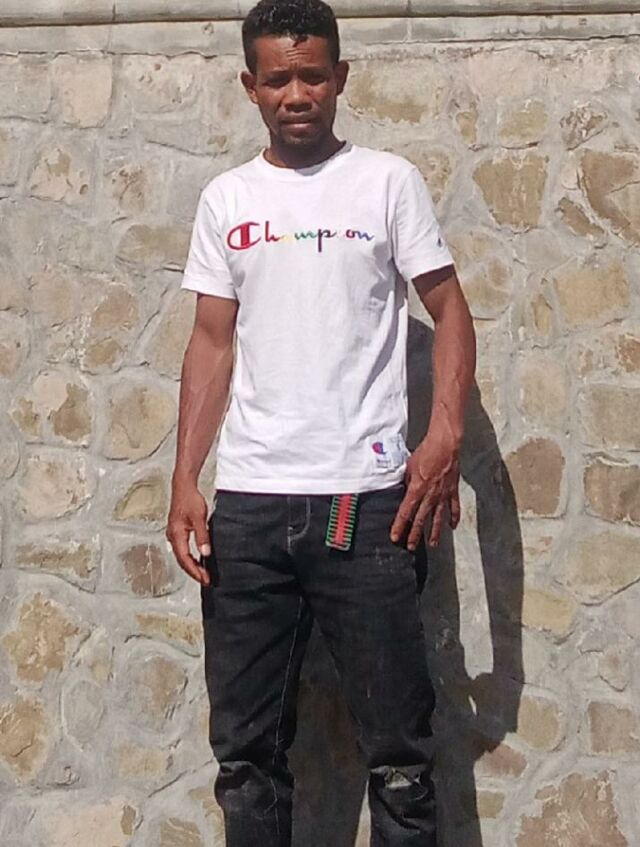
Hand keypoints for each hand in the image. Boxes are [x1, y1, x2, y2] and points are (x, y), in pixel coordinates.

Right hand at [166, 478, 211, 585]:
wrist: (183, 486)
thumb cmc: (189, 499)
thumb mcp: (199, 518)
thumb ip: (202, 536)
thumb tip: (206, 553)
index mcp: (176, 534)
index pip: (185, 559)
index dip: (195, 571)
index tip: (204, 579)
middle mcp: (172, 536)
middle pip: (182, 560)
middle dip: (194, 571)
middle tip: (206, 580)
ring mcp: (174, 534)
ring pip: (182, 555)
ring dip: (192, 565)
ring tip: (203, 573)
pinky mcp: (177, 531)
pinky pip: (182, 549)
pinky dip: (190, 557)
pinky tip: (198, 559)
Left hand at [390, 433, 460, 550]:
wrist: (445, 445)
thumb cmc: (426, 452)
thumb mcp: (409, 467)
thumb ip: (407, 482)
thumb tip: (405, 491)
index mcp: (417, 489)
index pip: (405, 512)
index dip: (399, 525)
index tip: (395, 536)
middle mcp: (430, 495)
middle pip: (421, 519)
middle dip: (415, 534)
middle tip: (411, 546)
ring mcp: (443, 494)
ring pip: (438, 517)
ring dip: (435, 532)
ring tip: (433, 544)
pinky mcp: (453, 491)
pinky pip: (454, 507)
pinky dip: (454, 517)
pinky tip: (453, 526)